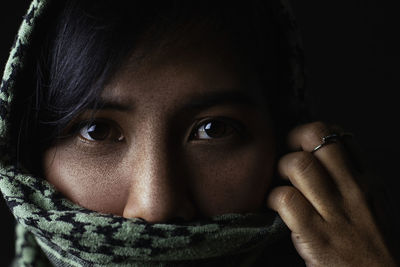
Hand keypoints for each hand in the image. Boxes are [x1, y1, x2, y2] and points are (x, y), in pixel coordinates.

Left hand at [267, 122, 395, 266]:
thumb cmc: (369, 244)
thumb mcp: (373, 204)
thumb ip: (352, 178)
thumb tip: (319, 156)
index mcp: (369, 180)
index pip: (340, 135)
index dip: (314, 134)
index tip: (302, 144)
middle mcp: (354, 190)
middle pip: (317, 138)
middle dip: (293, 139)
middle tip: (287, 154)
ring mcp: (336, 212)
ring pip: (299, 164)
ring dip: (281, 168)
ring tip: (281, 180)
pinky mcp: (317, 236)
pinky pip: (286, 199)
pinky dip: (273, 197)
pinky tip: (275, 205)